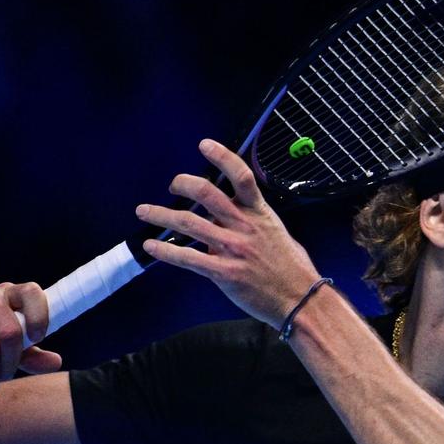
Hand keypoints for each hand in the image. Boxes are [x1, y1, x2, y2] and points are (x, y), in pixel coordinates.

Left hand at [135, 139, 321, 328]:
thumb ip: (252, 222)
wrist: (299, 299)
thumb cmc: (291, 268)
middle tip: (172, 186)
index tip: (204, 145)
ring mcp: (232, 248)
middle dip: (182, 184)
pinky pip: (186, 257)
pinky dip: (165, 250)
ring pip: (189, 223)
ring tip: (144, 211)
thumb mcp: (277, 233)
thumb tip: (229, 218)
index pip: (241, 176)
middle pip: (206, 193)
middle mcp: (244, 226)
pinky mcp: (223, 272)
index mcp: (259, 213)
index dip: (222, 156)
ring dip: (161, 214)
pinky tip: (151, 246)